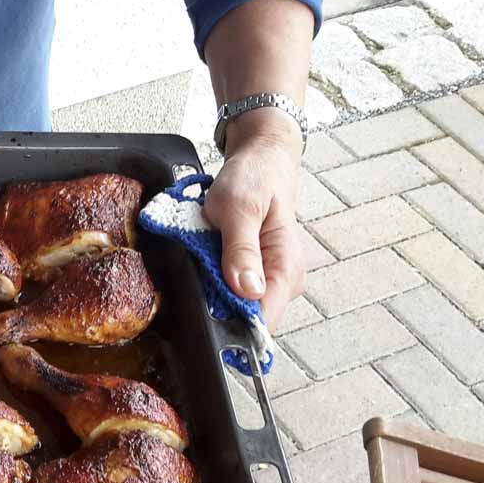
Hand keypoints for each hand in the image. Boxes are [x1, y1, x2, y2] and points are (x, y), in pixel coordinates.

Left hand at [202, 111, 304, 330]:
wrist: (261, 158)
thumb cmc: (253, 179)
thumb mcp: (238, 209)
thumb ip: (241, 250)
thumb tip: (247, 291)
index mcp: (286, 267)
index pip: (263, 319)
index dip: (233, 324)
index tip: (205, 314)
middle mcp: (284, 279)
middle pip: (248, 317)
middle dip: (218, 306)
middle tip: (197, 275)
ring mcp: (271, 277)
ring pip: (238, 305)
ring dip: (214, 291)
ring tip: (202, 262)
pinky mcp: (258, 272)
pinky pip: (233, 289)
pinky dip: (216, 280)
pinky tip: (208, 262)